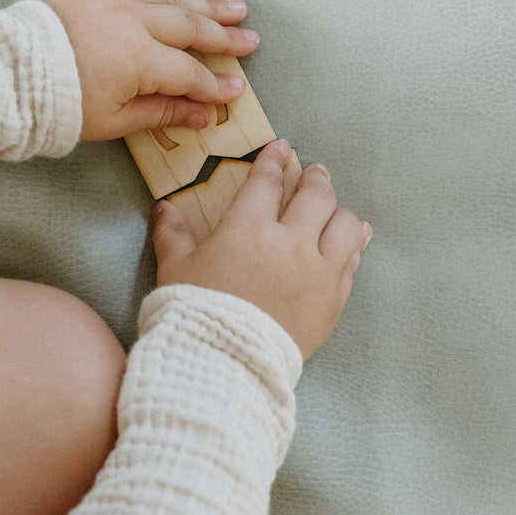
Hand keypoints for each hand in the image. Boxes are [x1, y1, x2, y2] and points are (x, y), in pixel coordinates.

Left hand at [49, 0, 258, 140]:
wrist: (8, 72)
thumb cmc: (59, 104)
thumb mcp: (114, 120)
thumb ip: (162, 113)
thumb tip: (202, 116)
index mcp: (138, 59)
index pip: (189, 72)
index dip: (215, 85)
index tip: (237, 90)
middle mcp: (133, 22)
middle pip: (190, 27)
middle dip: (223, 35)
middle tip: (251, 40)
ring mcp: (116, 2)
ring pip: (172, 0)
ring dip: (207, 6)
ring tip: (235, 9)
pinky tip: (188, 1)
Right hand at [152, 140, 371, 359]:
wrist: (223, 367)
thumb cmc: (193, 315)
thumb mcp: (176, 270)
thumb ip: (174, 235)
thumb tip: (164, 208)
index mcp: (248, 229)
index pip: (266, 182)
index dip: (274, 161)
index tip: (281, 148)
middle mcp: (290, 243)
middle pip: (316, 197)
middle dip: (315, 179)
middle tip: (314, 173)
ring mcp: (317, 272)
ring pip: (345, 226)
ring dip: (340, 213)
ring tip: (337, 210)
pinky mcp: (333, 301)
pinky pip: (351, 264)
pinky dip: (351, 249)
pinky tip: (349, 245)